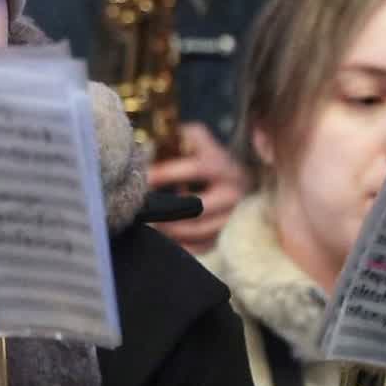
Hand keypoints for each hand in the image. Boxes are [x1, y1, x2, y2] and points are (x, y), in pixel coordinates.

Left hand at [147, 122, 248, 253]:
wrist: (241, 178)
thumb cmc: (208, 158)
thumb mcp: (197, 141)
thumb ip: (177, 138)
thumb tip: (148, 145)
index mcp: (223, 166)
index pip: (195, 169)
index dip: (167, 173)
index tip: (145, 178)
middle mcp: (233, 192)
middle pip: (198, 208)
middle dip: (168, 210)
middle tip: (145, 211)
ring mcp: (233, 217)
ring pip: (199, 231)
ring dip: (171, 230)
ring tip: (152, 225)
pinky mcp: (228, 235)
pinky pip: (202, 247)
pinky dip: (181, 245)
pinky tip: (166, 238)